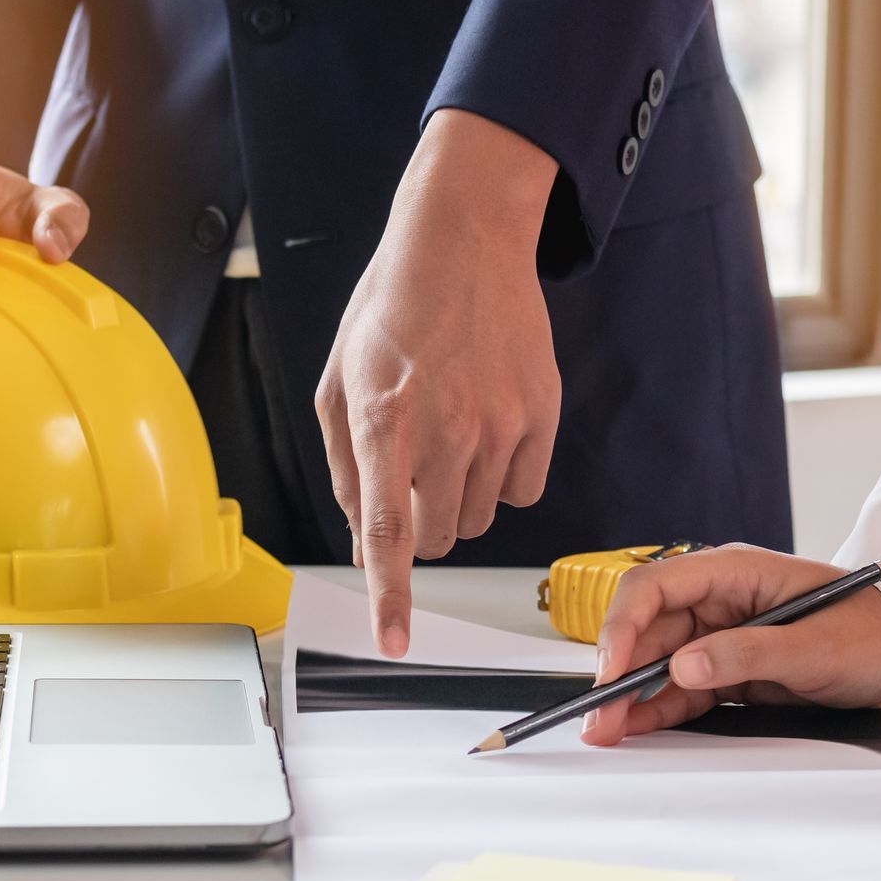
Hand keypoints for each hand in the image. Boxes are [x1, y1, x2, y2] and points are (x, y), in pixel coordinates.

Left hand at [316, 108, 560, 657]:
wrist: (465, 239)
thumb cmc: (393, 305)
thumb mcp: (339, 381)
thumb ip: (347, 467)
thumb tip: (363, 535)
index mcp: (384, 421)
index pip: (387, 530)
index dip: (390, 595)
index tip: (394, 641)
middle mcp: (446, 428)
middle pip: (436, 535)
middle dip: (417, 524)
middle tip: (411, 477)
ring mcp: (501, 422)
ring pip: (479, 516)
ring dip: (457, 499)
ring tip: (448, 436)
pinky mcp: (541, 413)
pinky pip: (523, 489)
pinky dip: (502, 479)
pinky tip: (487, 430)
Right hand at [578, 543, 880, 745]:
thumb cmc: (878, 630)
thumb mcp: (817, 647)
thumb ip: (749, 655)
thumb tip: (684, 666)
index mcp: (735, 573)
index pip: (656, 588)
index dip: (623, 626)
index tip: (612, 670)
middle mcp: (720, 600)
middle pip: (648, 629)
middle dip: (618, 672)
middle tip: (599, 719)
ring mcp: (724, 635)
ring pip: (660, 663)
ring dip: (631, 696)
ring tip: (605, 732)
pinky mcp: (733, 668)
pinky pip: (685, 687)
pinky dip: (658, 709)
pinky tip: (634, 728)